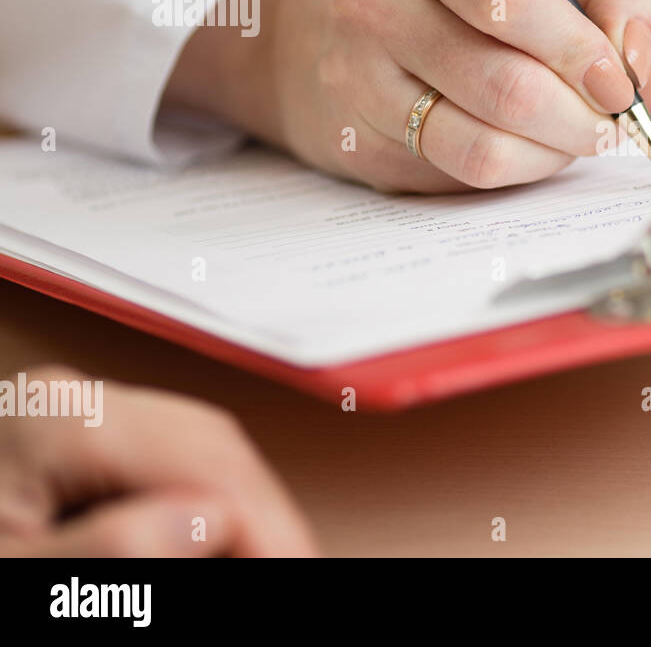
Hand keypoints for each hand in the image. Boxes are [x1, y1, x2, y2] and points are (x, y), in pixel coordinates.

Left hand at [0, 366, 316, 556]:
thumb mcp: (11, 574)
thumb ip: (105, 552)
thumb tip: (205, 521)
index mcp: (61, 418)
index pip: (208, 457)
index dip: (269, 522)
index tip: (297, 568)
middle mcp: (73, 401)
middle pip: (213, 445)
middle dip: (263, 513)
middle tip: (292, 566)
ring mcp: (73, 417)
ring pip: (198, 451)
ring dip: (238, 509)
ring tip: (258, 555)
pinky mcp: (69, 444)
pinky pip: (165, 460)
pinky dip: (198, 504)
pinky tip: (210, 539)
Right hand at [163, 0, 650, 191]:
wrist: (318, 27)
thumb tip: (634, 59)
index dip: (577, 47)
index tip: (617, 81)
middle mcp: (376, 3)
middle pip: (507, 85)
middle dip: (582, 116)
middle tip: (613, 121)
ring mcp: (359, 79)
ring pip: (485, 143)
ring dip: (556, 150)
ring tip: (580, 135)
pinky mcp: (363, 142)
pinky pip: (463, 174)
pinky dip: (521, 169)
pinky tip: (535, 150)